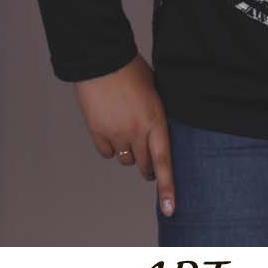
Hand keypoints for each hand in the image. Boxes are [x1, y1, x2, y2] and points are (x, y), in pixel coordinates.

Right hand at [73, 53, 175, 216]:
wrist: (102, 59)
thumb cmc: (132, 70)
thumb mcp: (155, 91)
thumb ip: (156, 115)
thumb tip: (157, 131)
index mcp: (156, 120)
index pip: (163, 161)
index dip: (167, 187)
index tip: (170, 208)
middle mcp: (136, 131)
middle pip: (144, 165)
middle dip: (148, 169)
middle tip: (149, 166)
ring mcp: (115, 133)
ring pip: (126, 160)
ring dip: (130, 154)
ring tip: (128, 135)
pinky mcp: (97, 131)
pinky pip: (106, 152)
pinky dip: (110, 147)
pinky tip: (112, 132)